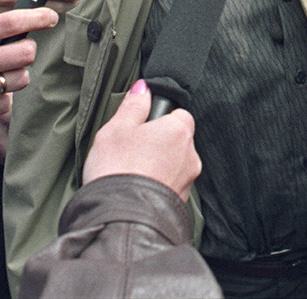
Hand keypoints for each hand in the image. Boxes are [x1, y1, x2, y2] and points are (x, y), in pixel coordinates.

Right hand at [0, 7, 56, 160]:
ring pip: (18, 79)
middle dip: (28, 49)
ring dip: (17, 73)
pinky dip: (3, 97)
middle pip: (24, 53)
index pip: (9, 22)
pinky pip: (4, 104)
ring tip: (3, 70)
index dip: (36, 18)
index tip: (49, 17)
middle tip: (20, 48)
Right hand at [83, 80, 199, 200]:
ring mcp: (187, 181)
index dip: (159, 118)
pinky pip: (170, 185)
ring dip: (158, 165)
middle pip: (177, 140)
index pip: (179, 114)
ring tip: (131, 171)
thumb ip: (133, 105)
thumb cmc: (117, 169)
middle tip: (131, 149)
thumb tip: (143, 88)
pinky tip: (136, 187)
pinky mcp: (180, 202)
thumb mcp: (116, 128)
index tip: (140, 126)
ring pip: (174, 164)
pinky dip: (157, 184)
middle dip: (158, 143)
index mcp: (179, 131)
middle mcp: (190, 155)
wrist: (120, 218)